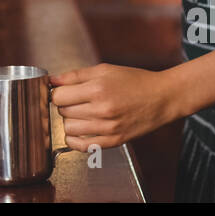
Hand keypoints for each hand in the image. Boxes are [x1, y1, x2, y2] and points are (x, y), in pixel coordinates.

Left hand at [50, 63, 179, 150]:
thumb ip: (75, 75)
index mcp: (98, 88)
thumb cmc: (135, 81)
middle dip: (65, 105)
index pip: (59, 96)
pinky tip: (79, 131)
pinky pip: (83, 146)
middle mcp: (102, 109)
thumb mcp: (105, 70)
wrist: (162, 98)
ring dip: (70, 121)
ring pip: (69, 129)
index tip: (63, 92)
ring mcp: (108, 127)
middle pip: (62, 112)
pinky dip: (75, 140)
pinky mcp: (114, 141)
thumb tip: (52, 80)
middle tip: (76, 101)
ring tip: (81, 114)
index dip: (58, 93)